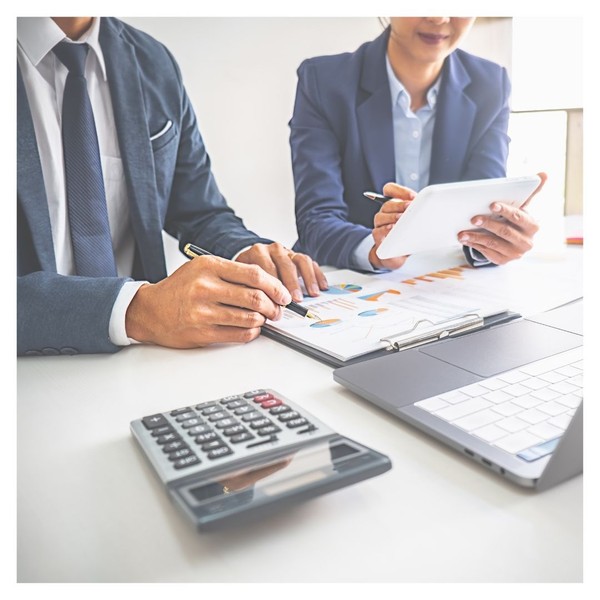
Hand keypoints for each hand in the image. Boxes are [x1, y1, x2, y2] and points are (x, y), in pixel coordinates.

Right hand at [125, 255, 291, 347]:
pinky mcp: (202, 333)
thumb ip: (232, 273)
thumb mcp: (202, 269)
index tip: (283, 294)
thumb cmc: (180, 289)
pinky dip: (251, 333)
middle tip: (277, 310)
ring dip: (262, 320)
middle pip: (254, 297)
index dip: (275, 286)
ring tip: (263, 319)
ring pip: (249, 318)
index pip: (253, 274)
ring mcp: (202, 312)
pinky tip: (251, 329)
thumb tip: (268, 285)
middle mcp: (205, 287)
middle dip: (273, 306)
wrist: (150, 310)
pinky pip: (238, 335)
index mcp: (208, 266)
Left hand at [236, 242, 327, 301]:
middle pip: (286, 264)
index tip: (278, 301)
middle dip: (292, 283)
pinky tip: (322, 287)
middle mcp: (274, 249)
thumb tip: (255, 307)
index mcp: (258, 253)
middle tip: (296, 299)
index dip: (273, 285)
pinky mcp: (298, 256)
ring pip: (301, 261)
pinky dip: (318, 275)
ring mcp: (287, 251)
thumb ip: (248, 288)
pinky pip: (311, 263)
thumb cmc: (249, 273)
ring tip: (312, 294)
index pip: (267, 268)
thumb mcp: (243, 278)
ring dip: (308, 278)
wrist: (252, 257)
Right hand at [370, 182, 416, 269]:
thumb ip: (420, 211)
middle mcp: (385, 213)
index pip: (390, 189)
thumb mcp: (417, 221)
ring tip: (402, 219)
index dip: (400, 190)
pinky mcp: (378, 238)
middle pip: (387, 203)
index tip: (412, 196)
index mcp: (394, 205)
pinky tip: (394, 229)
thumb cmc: (408, 236)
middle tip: (410, 207)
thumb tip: (434, 206)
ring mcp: (380, 225)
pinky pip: (378, 231)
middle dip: (400, 204)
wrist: (399, 255)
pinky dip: (385, 229)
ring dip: (393, 216)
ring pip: (380, 216)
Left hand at [458, 172, 546, 264]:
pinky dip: (474, 245)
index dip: (505, 211)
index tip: (491, 205)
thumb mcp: (523, 207)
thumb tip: (544, 174)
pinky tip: (465, 239)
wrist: (513, 242)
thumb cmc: (515, 220)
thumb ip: (532, 191)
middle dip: (488, 224)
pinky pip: (487, 252)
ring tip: (462, 232)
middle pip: (504, 231)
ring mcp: (515, 253)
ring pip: (493, 243)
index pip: (518, 217)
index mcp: (532, 226)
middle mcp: (526, 242)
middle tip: (473, 218)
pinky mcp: (503, 260)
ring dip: (476, 237)